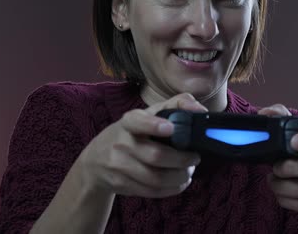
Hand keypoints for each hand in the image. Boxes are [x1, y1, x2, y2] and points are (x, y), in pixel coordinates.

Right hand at [77, 93, 207, 197]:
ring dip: (179, 177)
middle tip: (195, 158)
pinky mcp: (120, 184)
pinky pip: (150, 191)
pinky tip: (179, 183)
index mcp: (130, 121)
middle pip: (156, 156)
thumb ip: (177, 105)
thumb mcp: (149, 113)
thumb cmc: (134, 132)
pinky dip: (171, 189)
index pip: (138, 122)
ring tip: (188, 172)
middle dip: (182, 160)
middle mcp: (121, 142)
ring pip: (155, 178)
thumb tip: (201, 110)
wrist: (96, 159)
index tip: (171, 128)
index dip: (154, 125)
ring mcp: (119, 165)